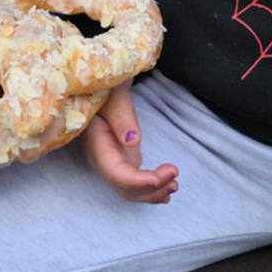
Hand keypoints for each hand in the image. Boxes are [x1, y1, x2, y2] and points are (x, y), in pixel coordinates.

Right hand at [81, 82, 178, 203]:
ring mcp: (110, 158)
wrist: (99, 79)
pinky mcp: (119, 156)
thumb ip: (121, 116)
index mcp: (96, 142)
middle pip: (123, 186)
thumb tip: (132, 142)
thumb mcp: (114, 92)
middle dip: (149, 190)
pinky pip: (132, 179)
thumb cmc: (107, 83)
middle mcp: (101, 156)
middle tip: (175, 178)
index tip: (163, 176)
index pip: (116, 173)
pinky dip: (149, 188)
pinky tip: (165, 191)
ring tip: (174, 185)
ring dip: (151, 192)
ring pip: (128, 188)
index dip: (139, 181)